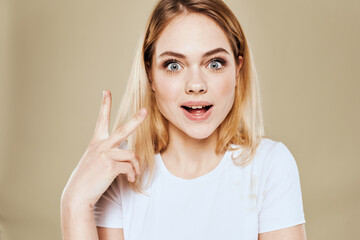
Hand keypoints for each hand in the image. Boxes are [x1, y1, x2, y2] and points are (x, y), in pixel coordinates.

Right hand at [61, 89, 146, 207]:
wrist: (77, 193)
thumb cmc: (88, 177)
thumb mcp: (95, 160)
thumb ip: (110, 153)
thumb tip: (132, 156)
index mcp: (97, 142)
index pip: (101, 119)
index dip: (105, 105)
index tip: (106, 91)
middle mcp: (101, 146)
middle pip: (123, 130)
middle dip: (136, 120)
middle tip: (145, 110)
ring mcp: (105, 155)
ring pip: (131, 155)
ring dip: (136, 165)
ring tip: (134, 173)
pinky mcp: (110, 167)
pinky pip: (129, 167)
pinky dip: (132, 174)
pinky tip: (129, 179)